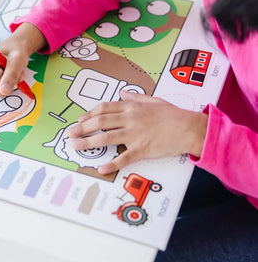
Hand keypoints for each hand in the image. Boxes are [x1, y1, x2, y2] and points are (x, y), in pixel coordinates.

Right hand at [0, 22, 46, 96]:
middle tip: (12, 74)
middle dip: (2, 86)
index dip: (8, 80)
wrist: (16, 47)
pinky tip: (4, 76)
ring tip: (9, 74)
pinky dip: (0, 86)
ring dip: (2, 86)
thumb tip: (3, 91)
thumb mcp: (18, 60)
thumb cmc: (16, 50)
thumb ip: (11, 75)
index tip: (15, 71)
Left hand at [67, 90, 207, 174]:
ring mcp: (135, 134)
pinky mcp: (142, 149)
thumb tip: (122, 93)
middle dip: (83, 128)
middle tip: (71, 134)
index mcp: (132, 107)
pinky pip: (123, 157)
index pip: (104, 108)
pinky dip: (111, 164)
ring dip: (89, 143)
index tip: (80, 120)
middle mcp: (130, 119)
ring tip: (76, 146)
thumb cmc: (173, 115)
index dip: (89, 114)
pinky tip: (101, 168)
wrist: (190, 128)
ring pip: (106, 137)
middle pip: (100, 122)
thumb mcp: (153, 100)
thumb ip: (135, 97)